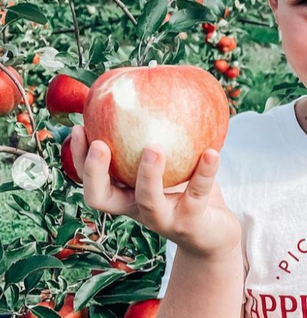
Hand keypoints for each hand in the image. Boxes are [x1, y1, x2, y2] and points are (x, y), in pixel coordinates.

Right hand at [69, 125, 241, 260]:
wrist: (215, 232)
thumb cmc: (187, 189)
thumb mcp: (171, 164)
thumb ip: (157, 138)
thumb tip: (151, 84)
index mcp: (126, 196)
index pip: (92, 180)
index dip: (79, 158)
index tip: (80, 127)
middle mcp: (138, 210)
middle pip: (102, 198)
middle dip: (95, 172)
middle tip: (100, 144)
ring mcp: (165, 219)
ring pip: (148, 201)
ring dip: (148, 174)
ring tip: (154, 148)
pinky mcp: (193, 222)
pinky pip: (198, 193)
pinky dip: (205, 172)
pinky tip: (212, 152)